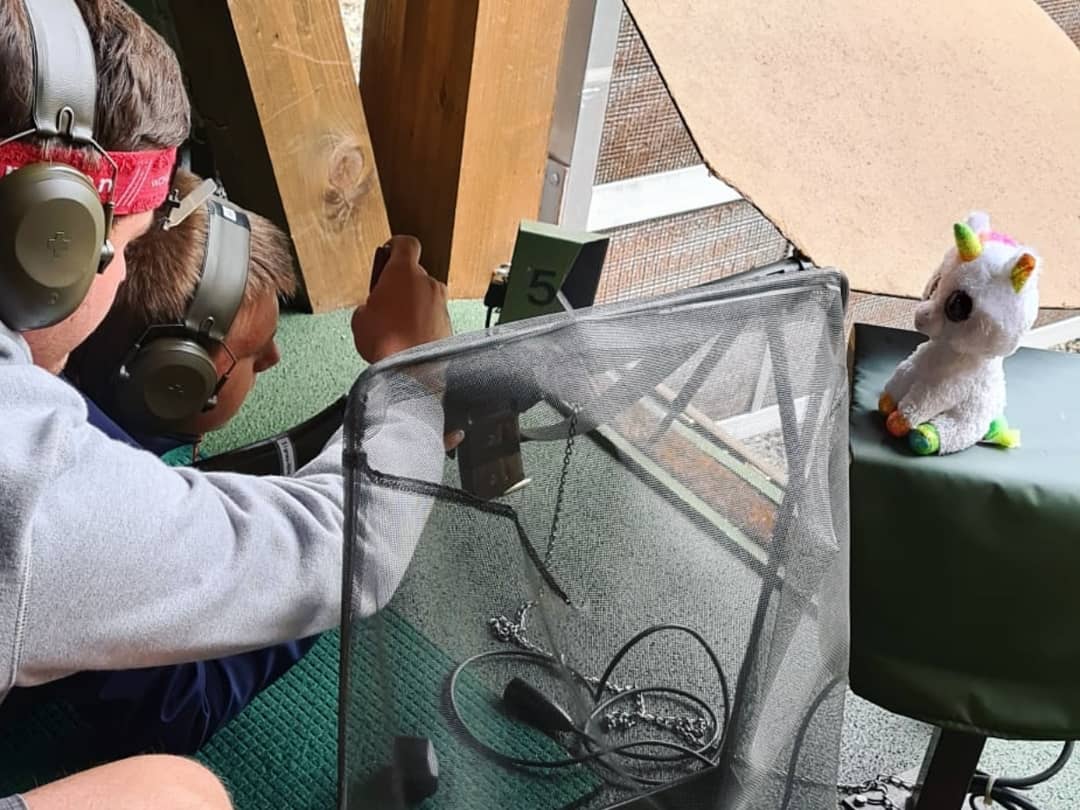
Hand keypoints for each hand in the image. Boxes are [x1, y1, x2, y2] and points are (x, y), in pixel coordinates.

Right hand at [351, 236, 451, 363]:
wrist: (413, 370)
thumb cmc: (387, 342)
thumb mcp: (360, 319)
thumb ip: (368, 305)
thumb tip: (371, 312)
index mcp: (404, 272)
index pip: (406, 243)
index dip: (396, 246)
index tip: (388, 251)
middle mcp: (427, 282)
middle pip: (414, 273)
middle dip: (400, 285)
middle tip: (384, 301)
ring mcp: (441, 302)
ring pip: (424, 296)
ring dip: (412, 305)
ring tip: (396, 326)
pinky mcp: (448, 322)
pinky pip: (432, 315)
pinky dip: (423, 322)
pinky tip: (409, 338)